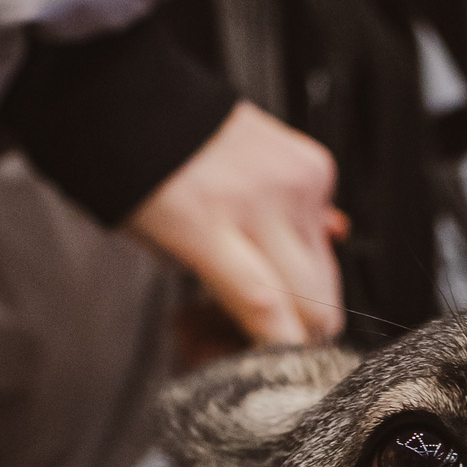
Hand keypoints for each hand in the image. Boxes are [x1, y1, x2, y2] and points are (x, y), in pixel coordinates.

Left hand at [127, 101, 347, 346]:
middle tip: (263, 331)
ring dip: (302, 292)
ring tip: (258, 278)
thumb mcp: (162, 250)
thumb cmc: (136, 177)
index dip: (277, 354)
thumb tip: (275, 327)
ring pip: (329, 274)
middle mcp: (259, 201)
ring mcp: (294, 180)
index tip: (269, 370)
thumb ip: (222, 292)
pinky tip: (267, 237)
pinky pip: (325, 230)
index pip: (267, 310)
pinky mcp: (314, 164)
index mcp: (205, 225)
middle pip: (317, 304)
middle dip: (298, 333)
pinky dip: (305, 245)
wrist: (137, 97)